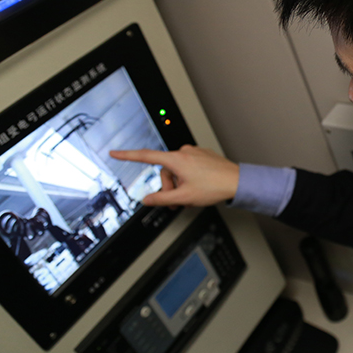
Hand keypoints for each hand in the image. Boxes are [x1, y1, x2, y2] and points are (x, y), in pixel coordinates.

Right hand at [109, 145, 238, 207]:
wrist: (237, 182)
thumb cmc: (214, 186)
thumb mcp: (183, 197)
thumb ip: (162, 199)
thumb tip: (147, 200)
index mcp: (176, 159)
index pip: (145, 156)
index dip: (127, 155)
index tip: (114, 152)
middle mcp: (184, 152)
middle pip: (165, 171)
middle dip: (169, 187)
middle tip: (178, 200)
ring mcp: (194, 153)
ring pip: (177, 171)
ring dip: (180, 184)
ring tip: (191, 196)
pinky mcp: (203, 156)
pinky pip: (188, 167)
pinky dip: (189, 179)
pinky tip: (199, 188)